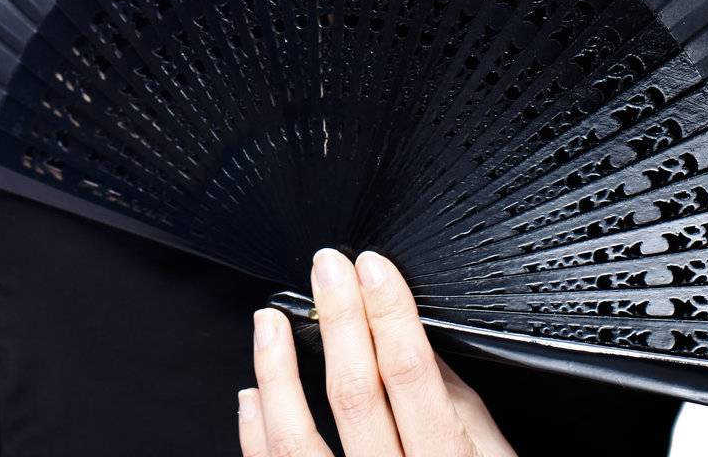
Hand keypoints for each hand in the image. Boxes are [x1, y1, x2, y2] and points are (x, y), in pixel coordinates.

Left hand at [237, 247, 517, 455]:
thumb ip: (457, 403)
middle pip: (355, 397)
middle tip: (326, 267)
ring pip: (298, 442)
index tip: (372, 268)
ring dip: (278, 373)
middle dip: (339, 322)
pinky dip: (256, 434)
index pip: (411, 378)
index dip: (389, 314)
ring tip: (269, 320)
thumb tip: (414, 337)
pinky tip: (250, 396)